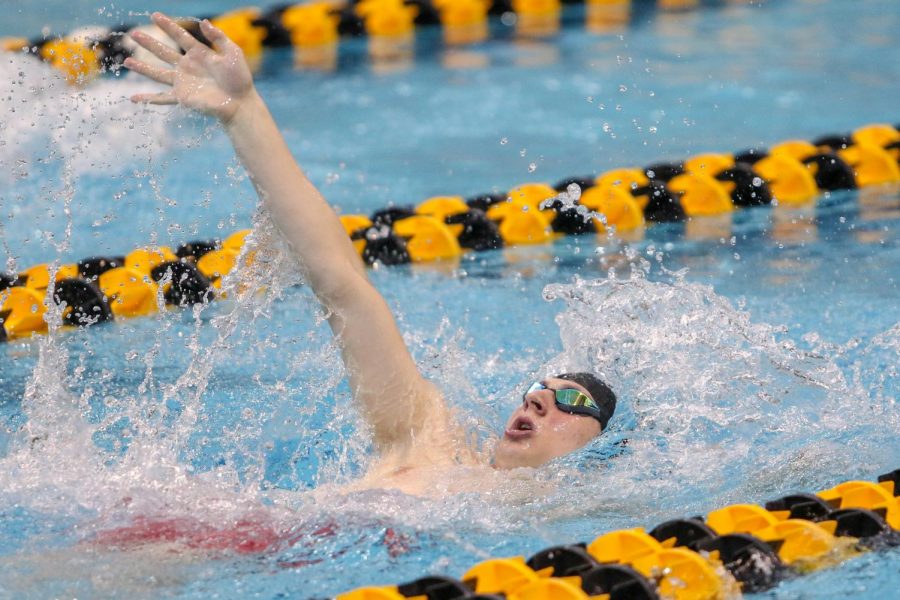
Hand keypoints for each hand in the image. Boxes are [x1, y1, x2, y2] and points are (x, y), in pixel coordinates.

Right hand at [125, 12, 254, 122]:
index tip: (154, 15)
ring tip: (126, 61)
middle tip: (133, 34)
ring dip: (142, 67)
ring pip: (158, 73)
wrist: (241, 102)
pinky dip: (148, 99)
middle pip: (163, 52)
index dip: (168, 26)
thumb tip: (204, 22)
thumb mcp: (232, 53)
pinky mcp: (183, 97)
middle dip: (148, 43)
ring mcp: (183, 82)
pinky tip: (134, 99)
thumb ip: (218, 37)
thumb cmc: (240, 79)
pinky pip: (162, 98)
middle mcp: (188, 67)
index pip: (180, 36)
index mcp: (199, 54)